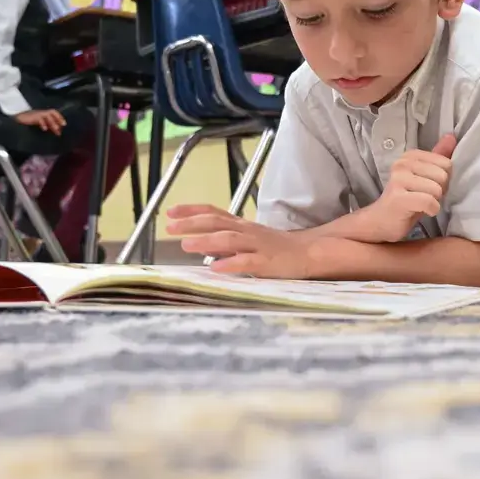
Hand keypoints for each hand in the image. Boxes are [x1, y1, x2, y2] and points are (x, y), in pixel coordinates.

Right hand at [15, 108, 65, 133]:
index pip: (54, 112)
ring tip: (56, 129)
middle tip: (63, 125)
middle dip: (58, 118)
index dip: (59, 117)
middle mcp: (41, 112)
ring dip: (52, 122)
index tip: (64, 124)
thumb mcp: (41, 122)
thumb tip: (57, 130)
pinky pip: (39, 119)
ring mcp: (37, 114)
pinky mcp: (32, 117)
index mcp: (43, 113)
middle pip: (52, 112)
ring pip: (47, 116)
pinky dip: (43, 124)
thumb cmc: (29, 121)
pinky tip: (45, 129)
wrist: (18, 119)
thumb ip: (48, 124)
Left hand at [166, 206, 310, 278]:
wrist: (309, 253)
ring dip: (206, 241)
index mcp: (242, 225)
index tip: (171, 212)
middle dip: (192, 223)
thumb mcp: (247, 240)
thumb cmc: (275, 249)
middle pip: (217, 222)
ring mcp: (257, 245)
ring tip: (186, 245)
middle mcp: (247, 231)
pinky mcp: (267, 262)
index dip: (192, 210)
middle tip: (170, 227)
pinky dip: (230, 263)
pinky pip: (247, 261)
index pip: (214, 212)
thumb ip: (222, 241)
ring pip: (229, 239)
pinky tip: (215, 268)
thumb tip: (196, 242)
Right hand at [360, 133, 456, 241]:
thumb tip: (452, 137)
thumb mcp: (424, 176)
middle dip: (440, 191)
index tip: (429, 187)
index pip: (446, 164)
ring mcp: (398, 179)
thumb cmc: (406, 199)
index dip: (443, 180)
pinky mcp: (398, 197)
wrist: (381, 221)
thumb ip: (438, 157)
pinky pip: (429, 202)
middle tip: (425, 198)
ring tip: (421, 205)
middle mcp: (402, 163)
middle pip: (443, 176)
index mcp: (410, 156)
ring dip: (435, 202)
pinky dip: (431, 210)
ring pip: (437, 190)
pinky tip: (422, 212)